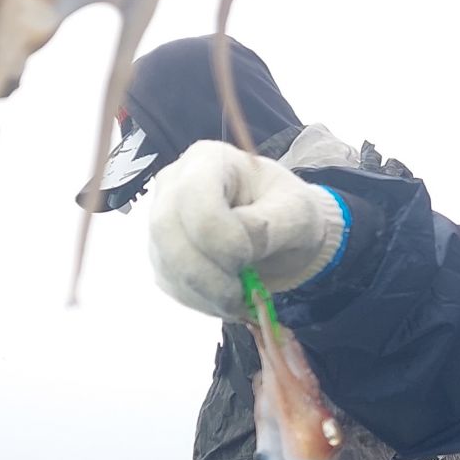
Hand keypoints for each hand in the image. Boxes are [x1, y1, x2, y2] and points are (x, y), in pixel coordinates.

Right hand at [148, 141, 347, 318]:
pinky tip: (228, 298)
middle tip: (242, 292)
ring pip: (166, 262)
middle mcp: (173, 184)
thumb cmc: (290, 212)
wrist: (282, 234)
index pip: (193, 196)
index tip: (249, 255)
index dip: (218, 235)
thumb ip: (269, 226)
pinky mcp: (163, 254)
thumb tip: (240, 242)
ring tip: (242, 298)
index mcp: (208, 159)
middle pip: (166, 230)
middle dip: (207, 272)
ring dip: (206, 293)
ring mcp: (163, 220)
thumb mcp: (296, 212)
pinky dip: (201, 301)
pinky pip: (171, 283)